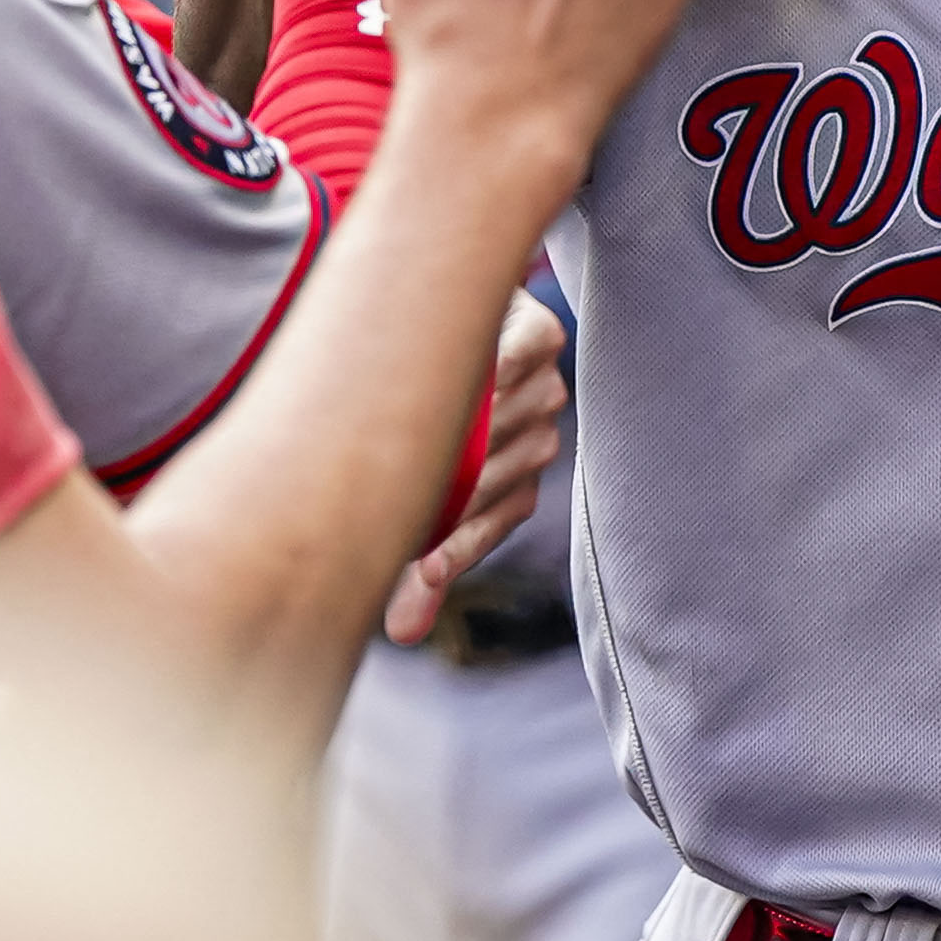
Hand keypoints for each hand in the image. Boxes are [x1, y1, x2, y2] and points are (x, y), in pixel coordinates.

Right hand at [384, 290, 570, 644]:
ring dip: (468, 427)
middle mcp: (535, 440)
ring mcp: (541, 390)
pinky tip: (466, 372)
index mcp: (511, 484)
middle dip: (447, 498)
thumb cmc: (419, 404)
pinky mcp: (539, 335)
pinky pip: (523, 354)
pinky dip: (499, 363)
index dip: (455, 553)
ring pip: (507, 419)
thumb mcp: (413, 482)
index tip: (422, 574)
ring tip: (415, 434)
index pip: (487, 527)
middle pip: (492, 477)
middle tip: (399, 509)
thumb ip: (413, 561)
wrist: (442, 302)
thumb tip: (400, 638)